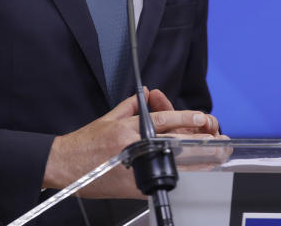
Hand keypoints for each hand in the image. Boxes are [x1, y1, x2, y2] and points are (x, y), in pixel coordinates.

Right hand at [42, 89, 221, 196]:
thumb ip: (131, 105)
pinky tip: (191, 175)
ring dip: (193, 160)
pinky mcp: (131, 187)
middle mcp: (132, 146)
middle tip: (215, 139)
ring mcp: (133, 167)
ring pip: (170, 162)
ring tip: (211, 156)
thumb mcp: (109, 118)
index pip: (162, 120)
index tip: (201, 118)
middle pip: (172, 142)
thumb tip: (147, 94)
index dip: (184, 118)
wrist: (65, 166)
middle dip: (196, 140)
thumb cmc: (85, 144)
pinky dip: (177, 177)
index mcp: (128, 128)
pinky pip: (159, 180)